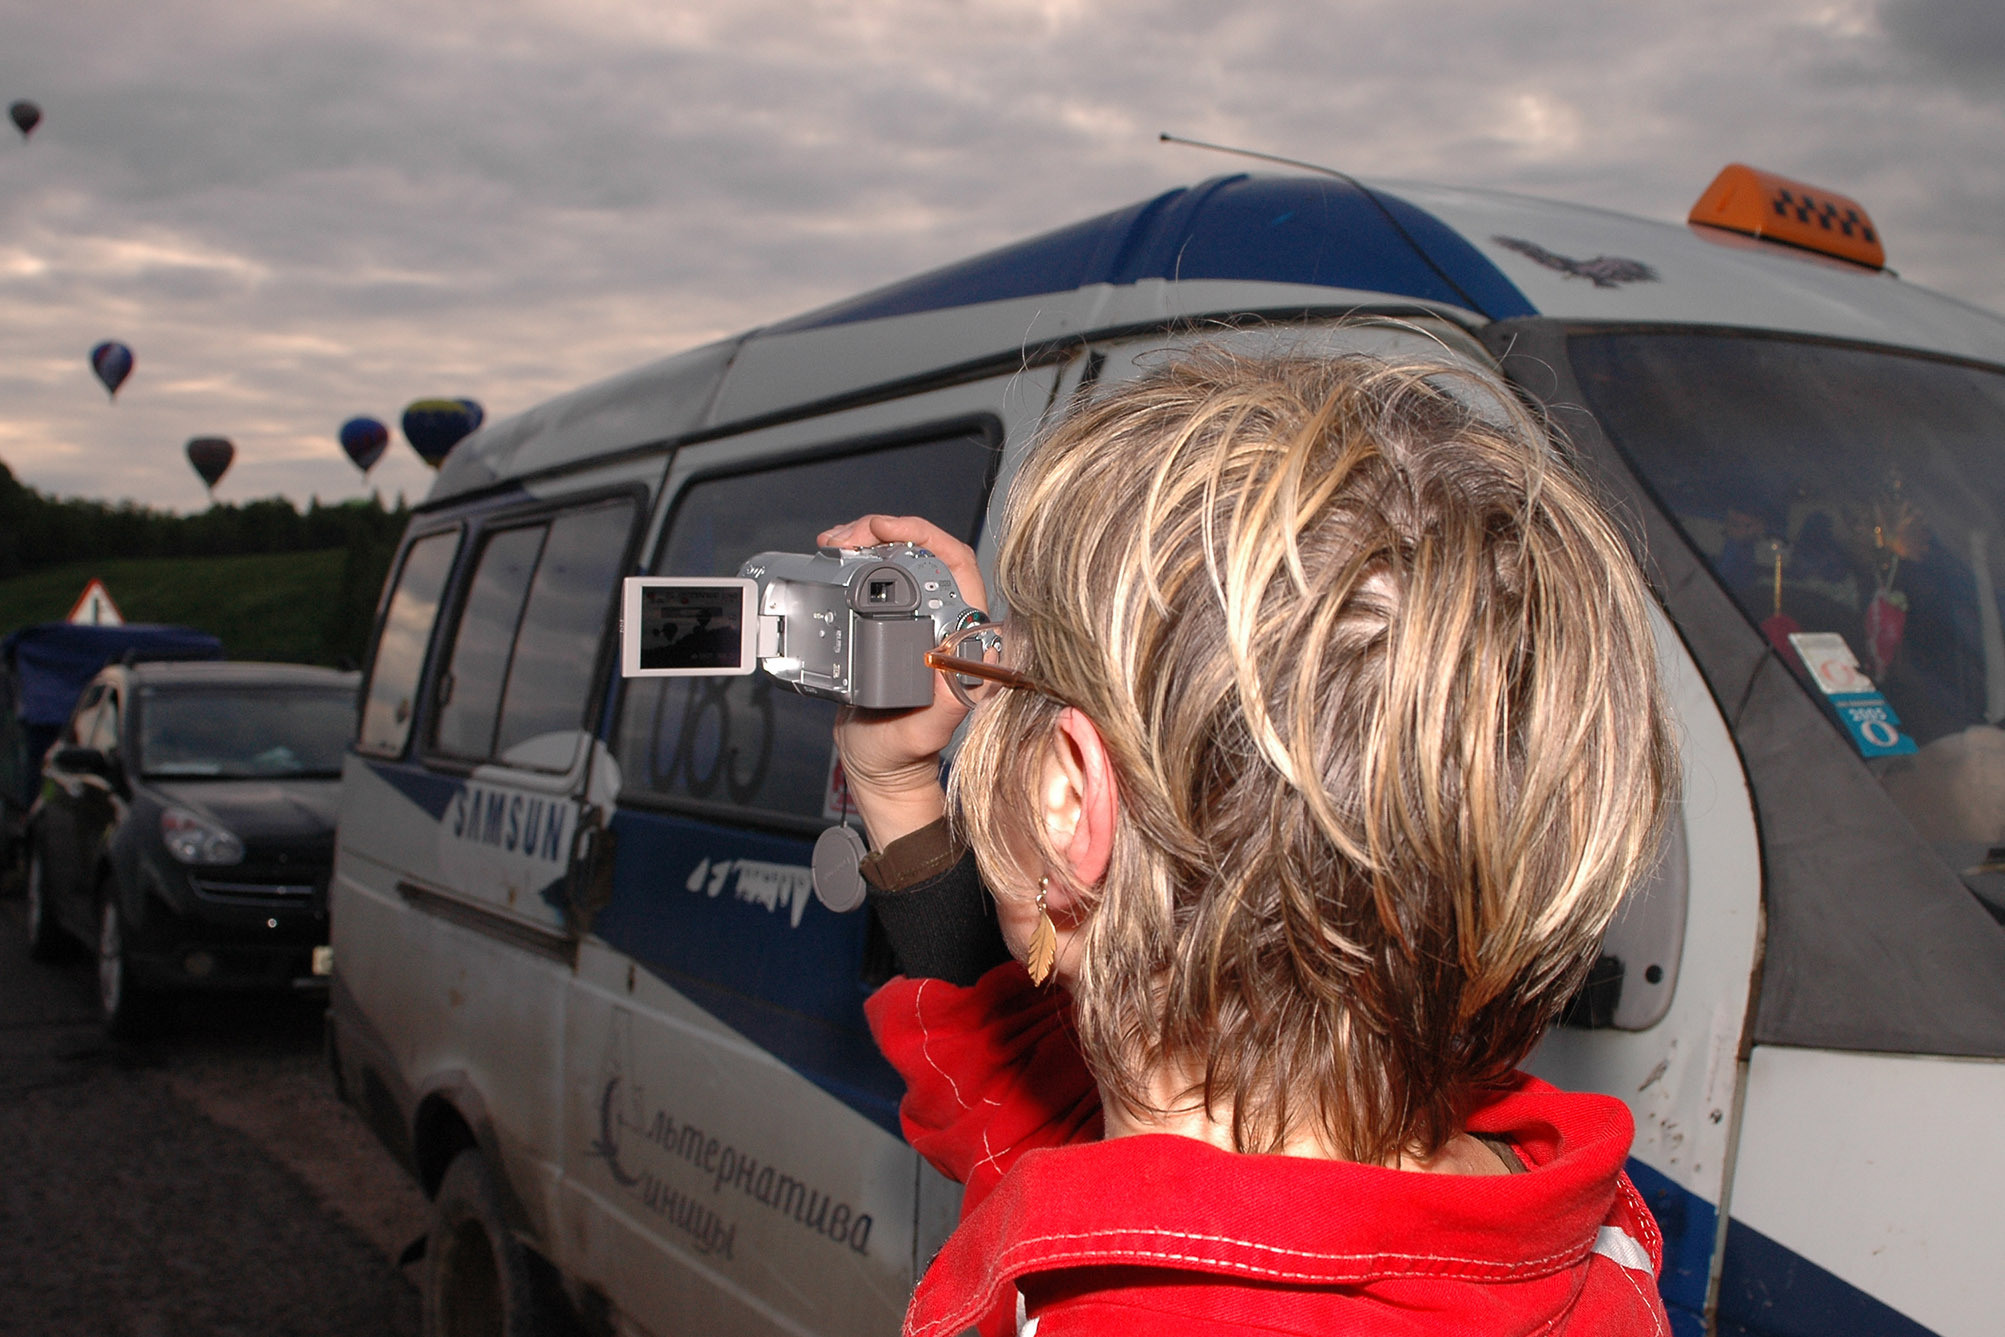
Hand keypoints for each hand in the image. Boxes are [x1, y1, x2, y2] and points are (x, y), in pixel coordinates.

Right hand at [819, 514, 987, 848]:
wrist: (877, 766)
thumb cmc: (902, 753)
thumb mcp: (923, 731)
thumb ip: (947, 702)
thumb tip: (960, 662)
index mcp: (965, 640)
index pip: (959, 568)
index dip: (927, 538)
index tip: (886, 530)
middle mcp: (947, 624)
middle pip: (928, 553)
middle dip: (887, 531)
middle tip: (846, 535)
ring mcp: (920, 621)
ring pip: (903, 561)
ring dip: (869, 541)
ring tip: (835, 542)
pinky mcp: (894, 624)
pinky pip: (882, 579)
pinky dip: (858, 561)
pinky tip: (836, 557)